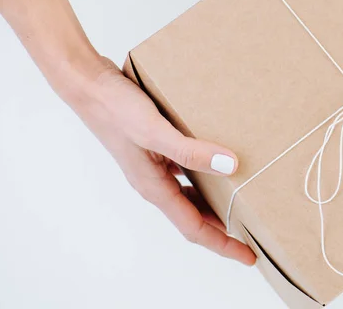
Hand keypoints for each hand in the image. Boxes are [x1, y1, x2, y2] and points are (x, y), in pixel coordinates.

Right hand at [69, 57, 255, 265]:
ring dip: (215, 201)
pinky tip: (217, 162)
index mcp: (154, 188)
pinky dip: (205, 174)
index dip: (223, 244)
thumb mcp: (155, 131)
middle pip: (194, 216)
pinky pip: (185, 171)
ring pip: (191, 194)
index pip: (194, 228)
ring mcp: (154, 167)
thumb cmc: (115, 109)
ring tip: (242, 200)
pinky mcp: (155, 150)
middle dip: (223, 228)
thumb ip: (191, 151)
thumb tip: (231, 167)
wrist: (89, 85)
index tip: (249, 256)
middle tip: (253, 230)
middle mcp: (155, 182)